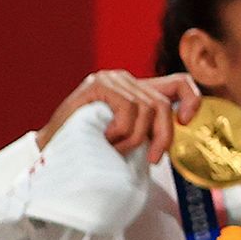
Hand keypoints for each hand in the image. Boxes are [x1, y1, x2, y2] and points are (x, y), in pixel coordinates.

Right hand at [40, 71, 199, 162]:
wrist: (48, 151)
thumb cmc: (89, 148)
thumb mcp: (128, 138)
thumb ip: (148, 130)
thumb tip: (178, 141)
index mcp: (137, 91)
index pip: (179, 82)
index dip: (192, 99)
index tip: (186, 122)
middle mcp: (126, 80)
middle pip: (163, 103)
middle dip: (164, 135)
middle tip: (153, 159)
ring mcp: (112, 80)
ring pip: (147, 108)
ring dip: (136, 137)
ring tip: (116, 149)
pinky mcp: (98, 85)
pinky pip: (128, 107)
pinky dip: (123, 130)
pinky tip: (107, 139)